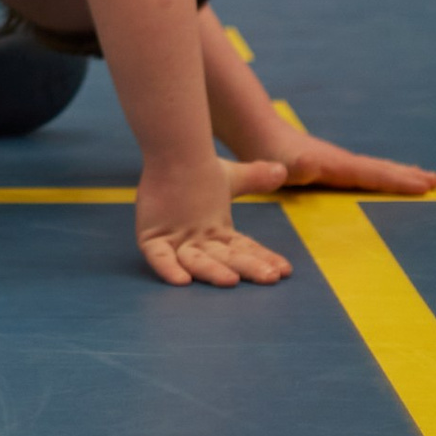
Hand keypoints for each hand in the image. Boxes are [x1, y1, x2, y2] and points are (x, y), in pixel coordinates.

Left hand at [134, 153, 289, 287]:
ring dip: (212, 271)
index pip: (245, 249)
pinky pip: (160, 257)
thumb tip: (282, 171)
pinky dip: (169, 268)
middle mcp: (199, 242)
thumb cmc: (196, 171)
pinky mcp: (152, 239)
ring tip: (231, 280)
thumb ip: (255, 179)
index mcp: (219, 233)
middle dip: (248, 268)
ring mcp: (176, 242)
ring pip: (196, 261)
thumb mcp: (231, 178)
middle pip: (226, 258)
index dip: (263, 259)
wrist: (169, 154)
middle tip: (270, 277)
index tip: (284, 270)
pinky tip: (180, 280)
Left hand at [256, 132, 435, 197]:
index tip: (425, 186)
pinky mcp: (332, 167)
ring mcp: (339, 163)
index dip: (399, 181)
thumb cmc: (269, 154)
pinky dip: (384, 176)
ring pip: (376, 170)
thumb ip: (297, 167)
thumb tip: (309, 166)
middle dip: (408, 176)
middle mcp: (343, 162)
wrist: (257, 132)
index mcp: (337, 166)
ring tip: (426, 179)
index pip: (374, 174)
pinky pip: (365, 174)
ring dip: (401, 174)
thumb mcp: (282, 165)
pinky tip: (387, 180)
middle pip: (381, 170)